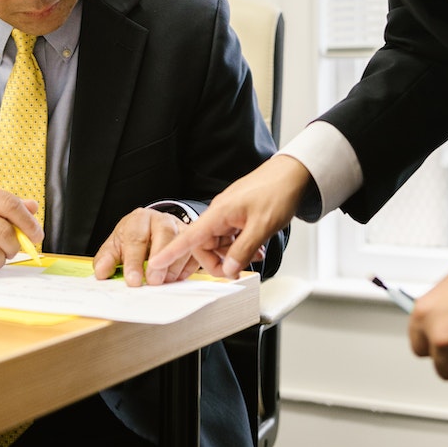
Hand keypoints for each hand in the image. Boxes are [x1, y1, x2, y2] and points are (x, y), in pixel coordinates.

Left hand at [92, 208, 195, 285]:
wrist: (150, 229)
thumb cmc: (132, 238)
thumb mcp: (116, 246)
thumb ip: (107, 259)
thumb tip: (102, 272)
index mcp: (139, 219)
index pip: (136, 238)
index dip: (134, 261)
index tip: (133, 281)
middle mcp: (161, 220)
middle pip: (164, 235)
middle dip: (159, 262)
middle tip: (153, 282)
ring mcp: (179, 228)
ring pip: (182, 243)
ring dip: (174, 266)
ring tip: (164, 282)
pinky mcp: (192, 240)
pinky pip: (194, 253)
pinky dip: (187, 268)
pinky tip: (176, 278)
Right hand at [143, 154, 309, 283]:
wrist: (292, 174)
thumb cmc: (277, 192)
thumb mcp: (261, 227)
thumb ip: (242, 250)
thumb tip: (228, 270)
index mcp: (219, 213)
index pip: (188, 236)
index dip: (170, 251)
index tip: (154, 263)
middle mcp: (219, 213)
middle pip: (205, 245)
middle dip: (218, 261)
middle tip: (236, 272)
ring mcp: (228, 215)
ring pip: (220, 243)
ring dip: (233, 254)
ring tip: (255, 257)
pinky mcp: (238, 216)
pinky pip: (231, 237)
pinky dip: (241, 247)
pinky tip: (256, 250)